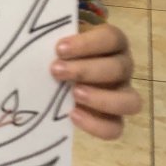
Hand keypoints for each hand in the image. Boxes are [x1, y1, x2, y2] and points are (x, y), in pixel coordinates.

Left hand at [50, 22, 139, 139]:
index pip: (111, 38)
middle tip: (56, 71)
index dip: (87, 44)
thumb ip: (53, 37)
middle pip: (119, 67)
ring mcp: (122, 94)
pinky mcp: (113, 119)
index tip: (59, 49)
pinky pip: (115, 128)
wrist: (61, 73)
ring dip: (101, 98)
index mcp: (113, 42)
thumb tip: (35, 40)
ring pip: (129, 100)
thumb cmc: (62, 52)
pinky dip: (96, 124)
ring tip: (74, 94)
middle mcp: (123, 67)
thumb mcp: (60, 41)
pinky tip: (73, 114)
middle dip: (86, 70)